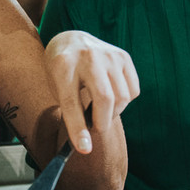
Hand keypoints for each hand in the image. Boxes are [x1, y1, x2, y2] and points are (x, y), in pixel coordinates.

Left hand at [45, 30, 138, 152]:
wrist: (71, 41)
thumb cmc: (62, 73)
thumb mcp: (57, 88)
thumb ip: (71, 112)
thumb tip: (86, 145)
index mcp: (63, 66)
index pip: (72, 102)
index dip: (78, 129)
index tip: (84, 149)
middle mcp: (88, 57)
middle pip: (104, 98)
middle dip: (102, 122)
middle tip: (96, 128)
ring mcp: (108, 54)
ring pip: (122, 97)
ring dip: (113, 113)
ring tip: (101, 111)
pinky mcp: (123, 56)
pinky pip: (132, 90)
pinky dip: (124, 102)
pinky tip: (111, 97)